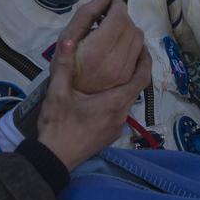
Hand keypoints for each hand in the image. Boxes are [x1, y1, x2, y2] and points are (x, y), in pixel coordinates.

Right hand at [36, 0, 151, 170]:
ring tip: (111, 70)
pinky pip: (119, 112)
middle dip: (134, 70)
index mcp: (114, 102)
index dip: (145, 60)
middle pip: (136, 88)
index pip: (141, 78)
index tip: (142, 46)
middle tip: (125, 51)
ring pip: (127, 101)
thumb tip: (69, 39)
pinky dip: (116, 99)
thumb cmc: (58, 125)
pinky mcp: (110, 135)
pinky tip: (101, 94)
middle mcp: (121, 115)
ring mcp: (116, 127)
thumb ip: (64, 65)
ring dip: (124, 85)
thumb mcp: (57, 93)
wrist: (53, 159)